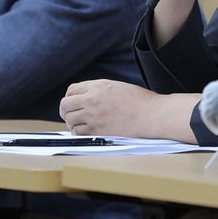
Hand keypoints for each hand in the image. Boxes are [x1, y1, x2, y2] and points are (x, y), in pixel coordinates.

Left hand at [59, 79, 196, 141]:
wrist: (151, 115)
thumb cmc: (140, 101)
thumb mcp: (117, 87)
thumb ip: (99, 89)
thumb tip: (86, 96)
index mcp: (98, 86)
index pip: (71, 90)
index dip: (70, 97)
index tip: (73, 102)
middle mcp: (92, 99)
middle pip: (65, 105)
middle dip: (66, 110)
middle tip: (70, 115)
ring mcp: (93, 116)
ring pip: (69, 119)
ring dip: (72, 122)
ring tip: (79, 124)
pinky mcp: (97, 131)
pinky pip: (78, 132)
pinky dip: (78, 132)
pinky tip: (85, 131)